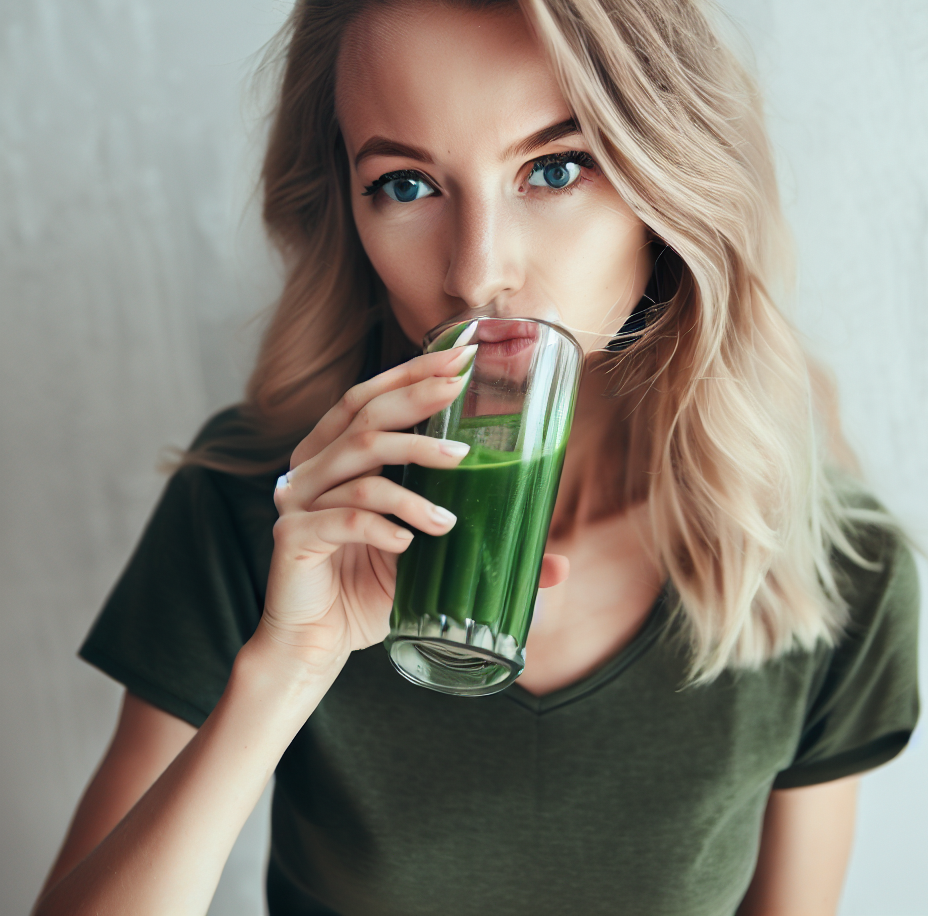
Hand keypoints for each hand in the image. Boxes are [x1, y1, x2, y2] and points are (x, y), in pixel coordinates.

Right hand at [250, 345, 477, 678]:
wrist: (317, 645)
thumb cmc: (370, 591)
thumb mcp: (432, 561)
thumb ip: (483, 551)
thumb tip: (560, 566)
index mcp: (336, 457)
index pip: (369, 398)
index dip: (412, 372)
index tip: (460, 356)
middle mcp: (313, 469)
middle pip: (364, 415)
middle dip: (417, 397)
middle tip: (460, 389)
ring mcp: (299, 500)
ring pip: (361, 464)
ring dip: (414, 476)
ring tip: (452, 515)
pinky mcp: (293, 537)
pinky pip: (343, 519)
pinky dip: (383, 526)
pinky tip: (409, 545)